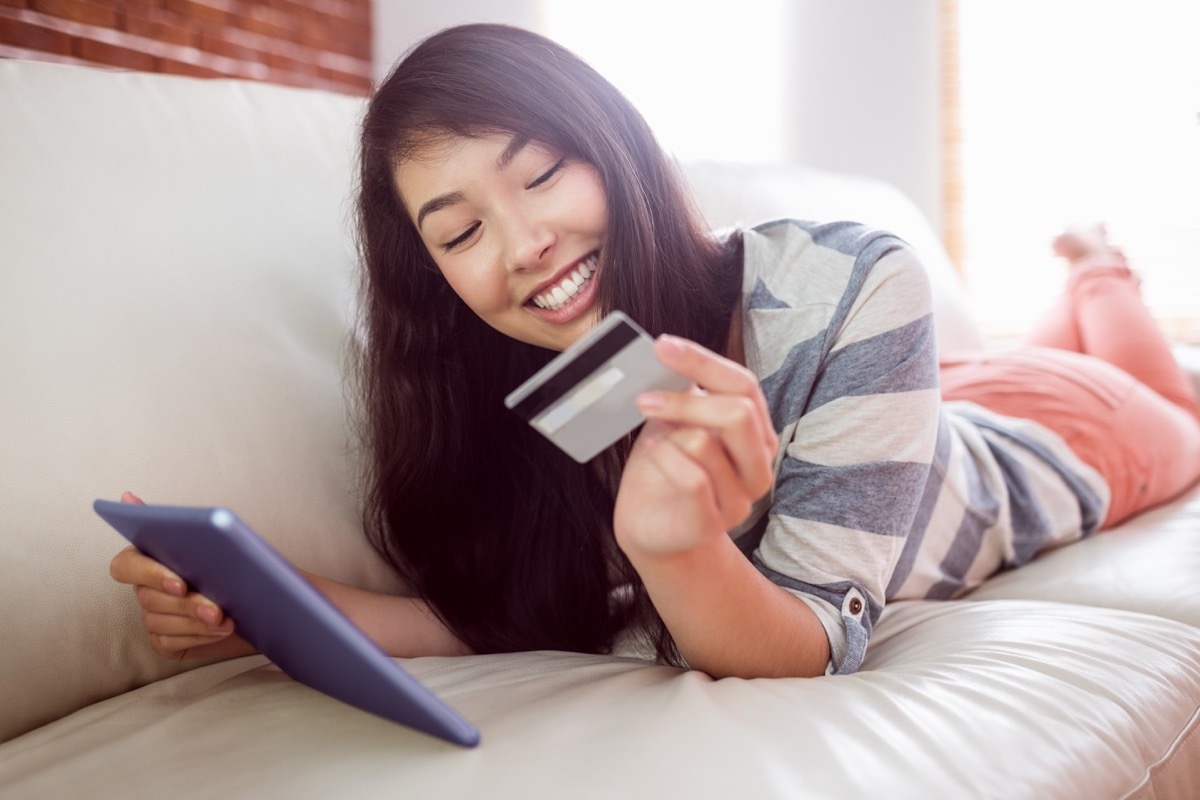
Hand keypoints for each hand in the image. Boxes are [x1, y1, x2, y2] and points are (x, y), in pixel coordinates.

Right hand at [108, 491, 254, 660]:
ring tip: (226, 621)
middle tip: (215, 609)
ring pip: (160, 622)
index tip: (180, 584)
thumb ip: (195, 528)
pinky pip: (171, 642)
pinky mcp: (163, 640)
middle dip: (186, 604)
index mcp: (150, 555)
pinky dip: (198, 636)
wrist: (259, 601)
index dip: (149, 574)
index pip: (125, 565)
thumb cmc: (237, 566)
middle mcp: (144, 586)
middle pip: (148, 597)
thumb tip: (141, 501)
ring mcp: (151, 615)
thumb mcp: (227, 543)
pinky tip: (220, 630)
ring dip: (196, 623)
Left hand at [613, 335, 777, 556]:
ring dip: (668, 437)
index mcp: (756, 433)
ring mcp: (739, 499)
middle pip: (738, 413)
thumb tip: (667, 351)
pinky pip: (690, 478)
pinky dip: (663, 460)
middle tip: (644, 399)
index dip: (703, 361)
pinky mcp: (711, 524)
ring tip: (654, 446)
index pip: (744, 385)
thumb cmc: (666, 468)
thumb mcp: (676, 421)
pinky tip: (653, 459)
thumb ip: (684, 392)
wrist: (650, 525)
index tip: (662, 346)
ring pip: (706, 443)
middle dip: (685, 401)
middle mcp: (758, 466)